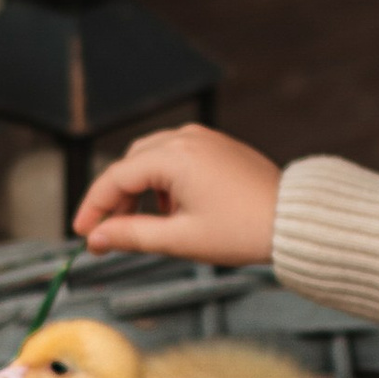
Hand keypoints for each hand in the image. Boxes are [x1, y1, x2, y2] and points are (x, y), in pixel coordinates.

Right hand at [74, 124, 281, 266]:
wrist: (296, 221)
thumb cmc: (244, 230)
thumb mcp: (180, 239)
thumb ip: (131, 235)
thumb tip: (97, 238)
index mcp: (174, 156)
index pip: (115, 177)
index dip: (93, 206)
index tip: (82, 232)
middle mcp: (186, 137)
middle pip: (131, 164)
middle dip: (115, 199)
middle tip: (107, 234)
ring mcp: (204, 138)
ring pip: (152, 158)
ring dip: (139, 190)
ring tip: (143, 226)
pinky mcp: (217, 145)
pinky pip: (176, 157)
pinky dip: (163, 182)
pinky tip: (171, 211)